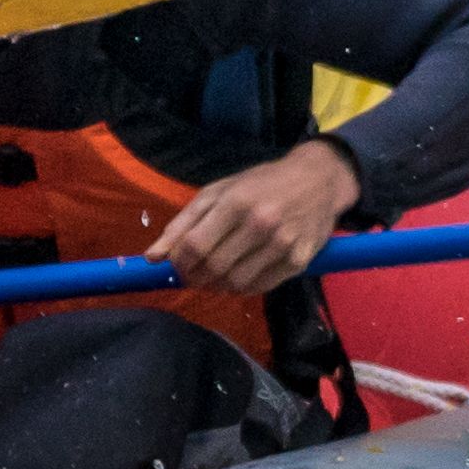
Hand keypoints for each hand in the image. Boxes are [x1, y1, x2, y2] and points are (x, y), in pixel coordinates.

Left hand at [150, 140, 362, 295]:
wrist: (317, 181)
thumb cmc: (261, 184)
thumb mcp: (218, 192)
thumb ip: (182, 224)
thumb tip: (152, 257)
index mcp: (236, 203)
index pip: (195, 246)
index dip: (179, 262)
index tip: (177, 263)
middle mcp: (261, 224)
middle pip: (214, 268)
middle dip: (195, 277)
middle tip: (192, 274)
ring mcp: (283, 245)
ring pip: (236, 283)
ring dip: (216, 286)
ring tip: (213, 276)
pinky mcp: (299, 261)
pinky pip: (260, 287)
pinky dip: (241, 288)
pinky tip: (237, 276)